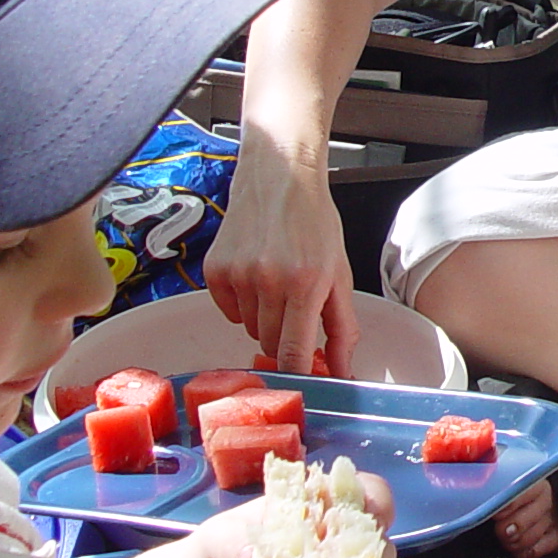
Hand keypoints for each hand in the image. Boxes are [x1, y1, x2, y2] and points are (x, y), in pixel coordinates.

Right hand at [209, 144, 360, 375]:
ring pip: (251, 330)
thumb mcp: (340, 274)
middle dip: (286, 337)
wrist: (280, 178)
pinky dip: (243, 304)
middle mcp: (268, 281)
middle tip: (296, 308)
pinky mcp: (214, 271)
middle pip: (270, 345)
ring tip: (278, 283)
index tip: (302, 380)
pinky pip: (230, 312)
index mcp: (306, 284)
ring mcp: (237, 275)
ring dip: (266, 318)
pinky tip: (256, 276)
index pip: (293, 353)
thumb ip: (342, 328)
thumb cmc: (315, 224)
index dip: (297, 374)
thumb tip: (341, 371)